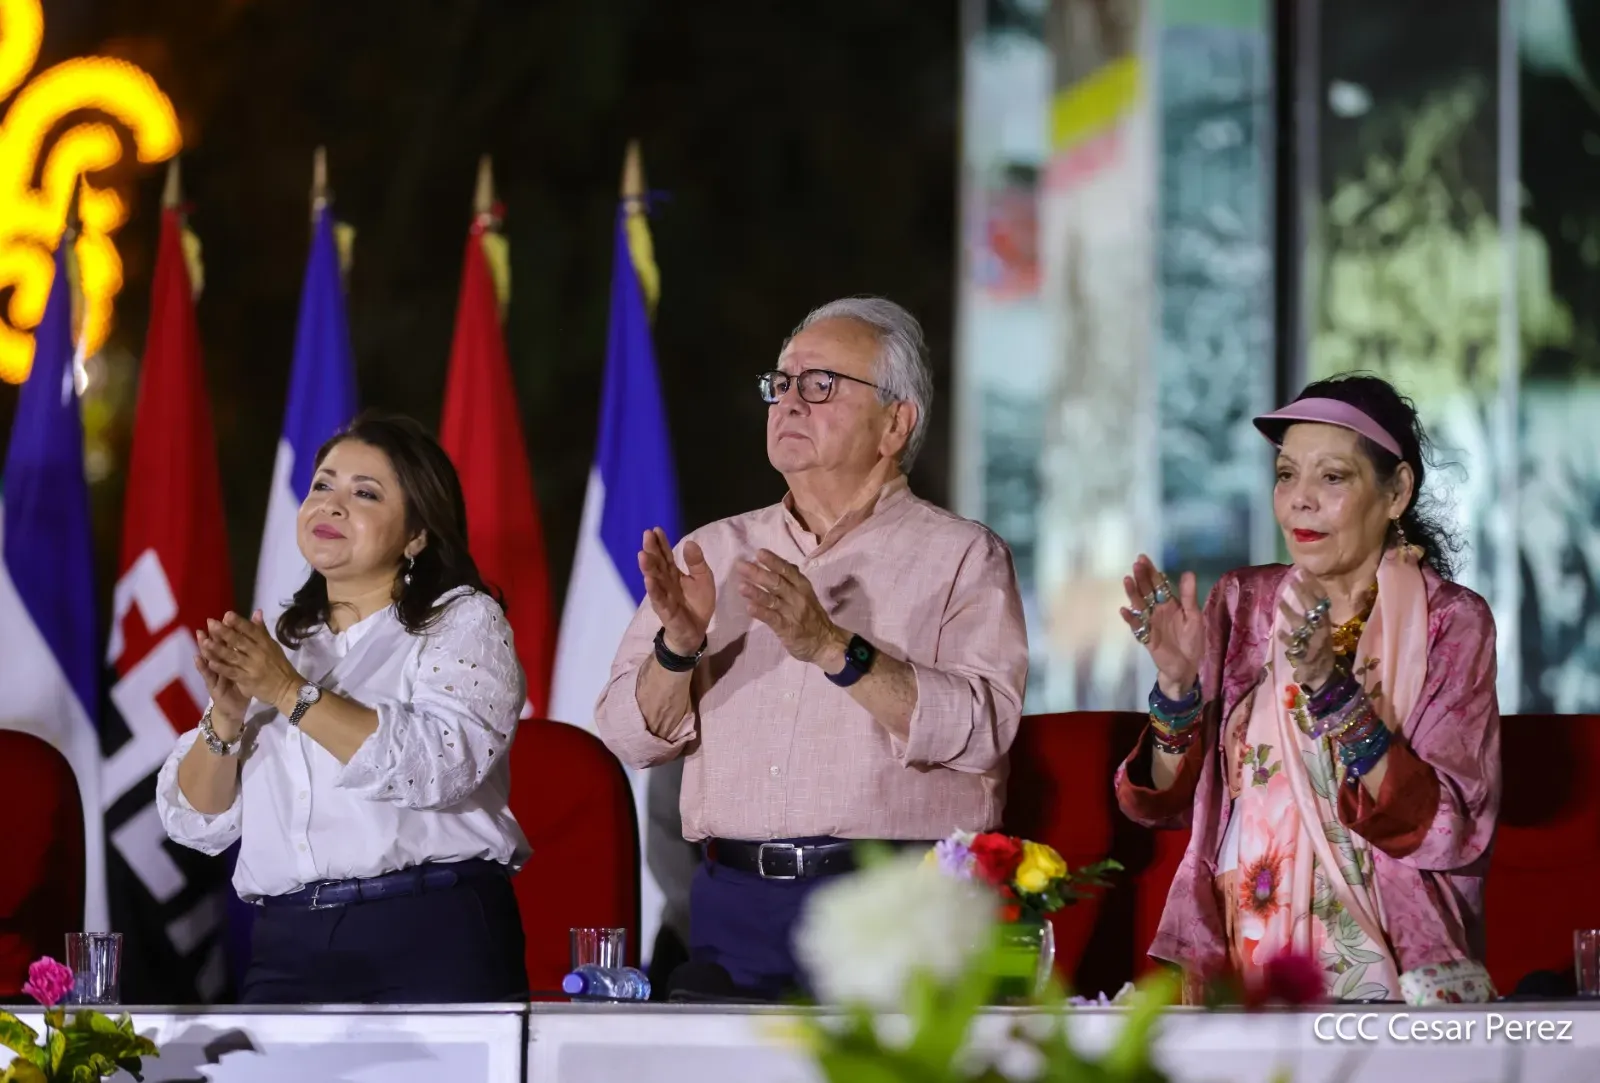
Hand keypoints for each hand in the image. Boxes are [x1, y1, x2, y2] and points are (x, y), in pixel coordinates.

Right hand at [193, 631, 248, 740]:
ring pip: (210, 659)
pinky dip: (203, 666)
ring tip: (200, 637)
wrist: (237, 707)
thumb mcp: (249, 666)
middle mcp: (222, 663)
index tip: (228, 616)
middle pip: (219, 647)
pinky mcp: (212, 686)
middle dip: (215, 635)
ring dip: (205, 648)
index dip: (230, 629)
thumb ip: (252, 649)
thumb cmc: (243, 683)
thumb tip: (257, 633)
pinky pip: (208, 676)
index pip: (231, 641)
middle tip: (211, 623)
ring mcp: (216, 674)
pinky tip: (197, 658)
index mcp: (232, 658)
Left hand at [199, 611, 304, 713]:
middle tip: (211, 623)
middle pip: (240, 641)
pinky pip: (232, 672)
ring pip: (233, 656)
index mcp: (266, 644)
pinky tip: (211, 663)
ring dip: (218, 649)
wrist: (287, 689)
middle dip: (224, 632)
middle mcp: (259, 653)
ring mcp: (252, 667)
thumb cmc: (279, 666)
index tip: (227, 614)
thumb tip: (256, 612)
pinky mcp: (248, 680)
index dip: (239, 622)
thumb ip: (262, 630)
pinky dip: (222, 667)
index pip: (251, 630)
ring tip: (205, 642)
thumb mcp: (273, 646)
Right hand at [638, 528, 715, 655]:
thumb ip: (697, 562)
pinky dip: (653, 589)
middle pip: (657, 563)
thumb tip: (689, 542)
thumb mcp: (703, 579)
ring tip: (642, 554)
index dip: (661, 543)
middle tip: (646, 534)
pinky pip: (658, 598)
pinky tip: (648, 579)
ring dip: (648, 567)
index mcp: (674, 573)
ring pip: (654, 579)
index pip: (666, 555)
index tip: (656, 529)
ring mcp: (663, 595)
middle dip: (651, 549)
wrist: (697, 631)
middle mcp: (665, 582)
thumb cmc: (697, 603)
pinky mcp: (665, 610)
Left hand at [736, 549, 843, 665]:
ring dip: (756, 592)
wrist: (825, 643)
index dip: (773, 561)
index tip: (759, 552)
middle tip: (741, 565)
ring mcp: (792, 613)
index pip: (787, 570)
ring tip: (741, 586)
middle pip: (777, 582)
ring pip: (772, 600)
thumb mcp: (806, 594)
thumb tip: (777, 562)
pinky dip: (761, 612)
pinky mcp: (786, 629)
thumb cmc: (812, 616)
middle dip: (758, 573)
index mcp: (802, 586)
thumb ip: (793, 580)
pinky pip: (772, 619)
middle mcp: (797, 597)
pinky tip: (749, 608)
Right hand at [1119, 554, 1203, 696]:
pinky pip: (1136, 627)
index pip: (1158, 584)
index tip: (1143, 558)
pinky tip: (1124, 610)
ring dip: (1133, 593)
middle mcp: (1157, 611)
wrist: (1187, 667)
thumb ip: (1189, 596)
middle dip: (1141, 577)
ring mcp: (1150, 623)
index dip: (1151, 572)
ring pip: (1139, 605)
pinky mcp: (1146, 637)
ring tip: (1127, 580)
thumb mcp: (1194, 616)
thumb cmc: (1191, 641)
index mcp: (1169, 604)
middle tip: (1136, 564)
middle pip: (1146, 591)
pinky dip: (1130, 619)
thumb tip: (1188, 572)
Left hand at [1277, 570, 1334, 688]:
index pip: (1321, 599)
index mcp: (1325, 620)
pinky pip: (1295, 644)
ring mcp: (1313, 640)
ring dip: (1290, 613)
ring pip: (1302, 624)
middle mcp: (1321, 628)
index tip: (1303, 571)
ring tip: (1280, 603)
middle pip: (1312, 608)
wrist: (1323, 672)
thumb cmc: (1318, 646)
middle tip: (1292, 581)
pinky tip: (1279, 632)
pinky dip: (1288, 638)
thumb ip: (1311, 611)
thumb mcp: (1319, 627)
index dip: (1313, 585)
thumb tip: (1300, 588)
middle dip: (1303, 593)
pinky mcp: (1305, 654)